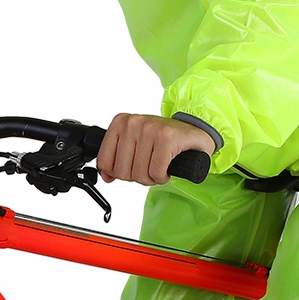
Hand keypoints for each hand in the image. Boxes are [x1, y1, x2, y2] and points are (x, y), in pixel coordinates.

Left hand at [97, 113, 215, 185]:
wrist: (194, 132)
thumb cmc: (162, 139)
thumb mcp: (133, 144)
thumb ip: (116, 159)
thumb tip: (105, 176)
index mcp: (120, 122)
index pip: (104, 161)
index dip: (117, 172)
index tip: (130, 167)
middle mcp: (133, 122)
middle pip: (122, 171)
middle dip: (137, 176)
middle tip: (149, 166)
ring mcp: (150, 129)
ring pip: (139, 174)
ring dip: (151, 178)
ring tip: (159, 165)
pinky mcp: (167, 138)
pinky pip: (156, 172)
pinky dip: (162, 177)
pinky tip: (167, 167)